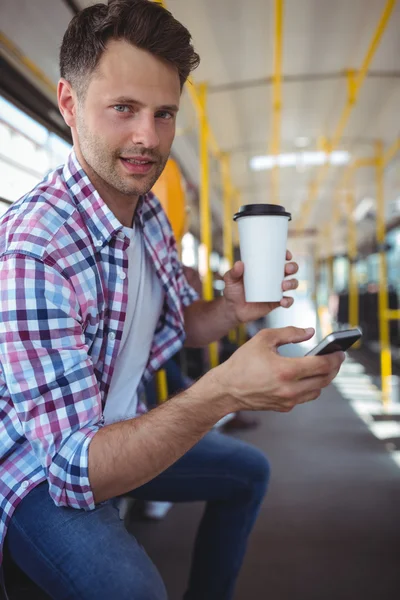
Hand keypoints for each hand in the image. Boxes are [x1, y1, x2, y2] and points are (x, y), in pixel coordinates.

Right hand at [214, 326, 344, 412]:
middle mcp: (290, 389)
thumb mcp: (263, 339)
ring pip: (317, 390)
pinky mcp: (284, 407)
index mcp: (286, 370)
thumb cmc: (242, 362)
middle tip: (336, 358)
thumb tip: (309, 332)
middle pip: (325, 379)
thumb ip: (289, 333)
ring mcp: (288, 400)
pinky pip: (305, 397)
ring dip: (323, 378)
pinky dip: (309, 386)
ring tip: (323, 366)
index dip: (335, 357)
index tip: (340, 351)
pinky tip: (306, 376)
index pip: (322, 365)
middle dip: (334, 367)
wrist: (227, 389)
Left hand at [223, 250, 298, 324]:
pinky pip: (288, 301)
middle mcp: (274, 278)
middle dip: (293, 267)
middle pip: (290, 270)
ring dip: (292, 283)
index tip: (286, 255)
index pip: (279, 258)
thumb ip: (233, 272)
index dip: (286, 255)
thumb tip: (239, 264)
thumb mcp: (230, 279)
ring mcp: (276, 290)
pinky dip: (289, 301)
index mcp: (265, 268)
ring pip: (292, 284)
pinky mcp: (276, 303)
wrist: (232, 310)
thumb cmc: (232, 290)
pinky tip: (283, 301)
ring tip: (283, 286)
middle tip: (287, 269)